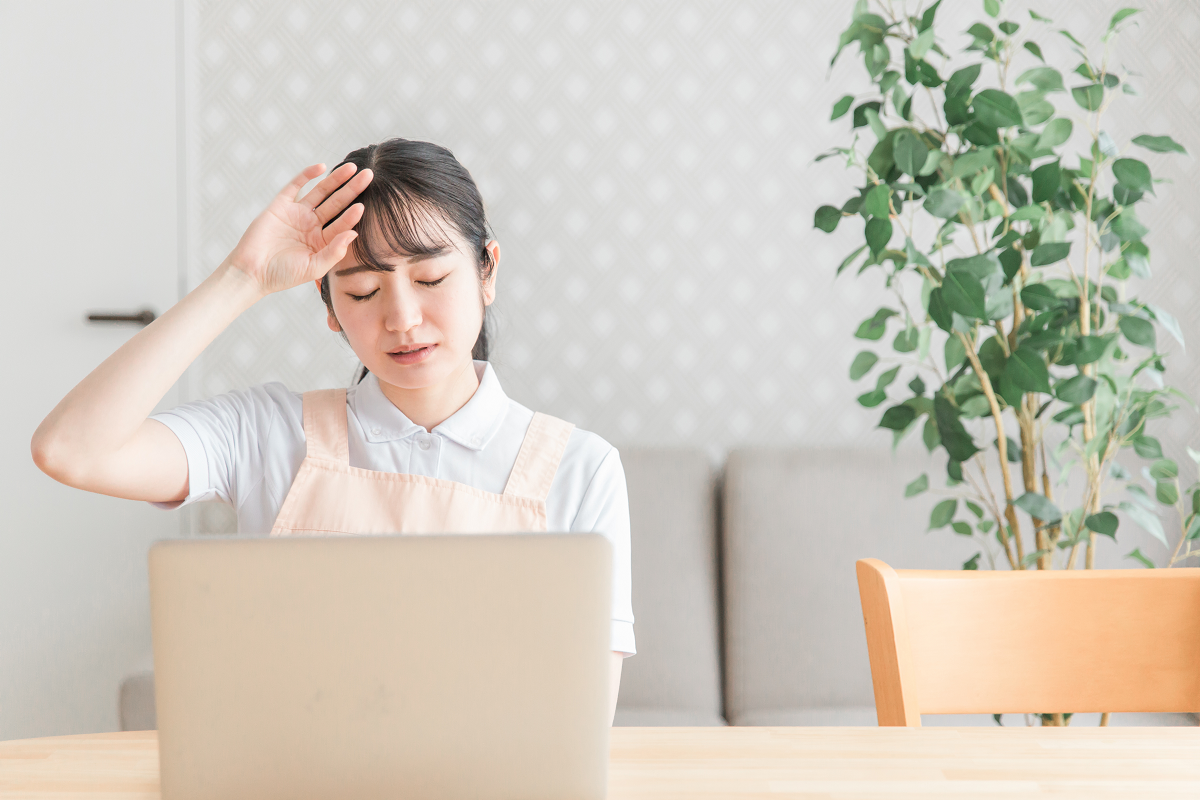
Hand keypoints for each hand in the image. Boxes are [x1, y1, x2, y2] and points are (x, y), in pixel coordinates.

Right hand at [224, 162, 373, 295]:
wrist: (251, 272)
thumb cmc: (283, 275)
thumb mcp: (314, 268)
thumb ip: (334, 252)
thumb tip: (354, 234)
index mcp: (322, 242)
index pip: (342, 224)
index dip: (352, 215)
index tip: (363, 206)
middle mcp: (312, 226)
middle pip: (337, 203)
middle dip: (352, 189)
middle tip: (369, 175)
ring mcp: (297, 214)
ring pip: (321, 192)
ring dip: (336, 179)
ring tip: (352, 168)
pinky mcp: (280, 205)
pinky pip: (296, 186)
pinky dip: (307, 175)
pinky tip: (321, 167)